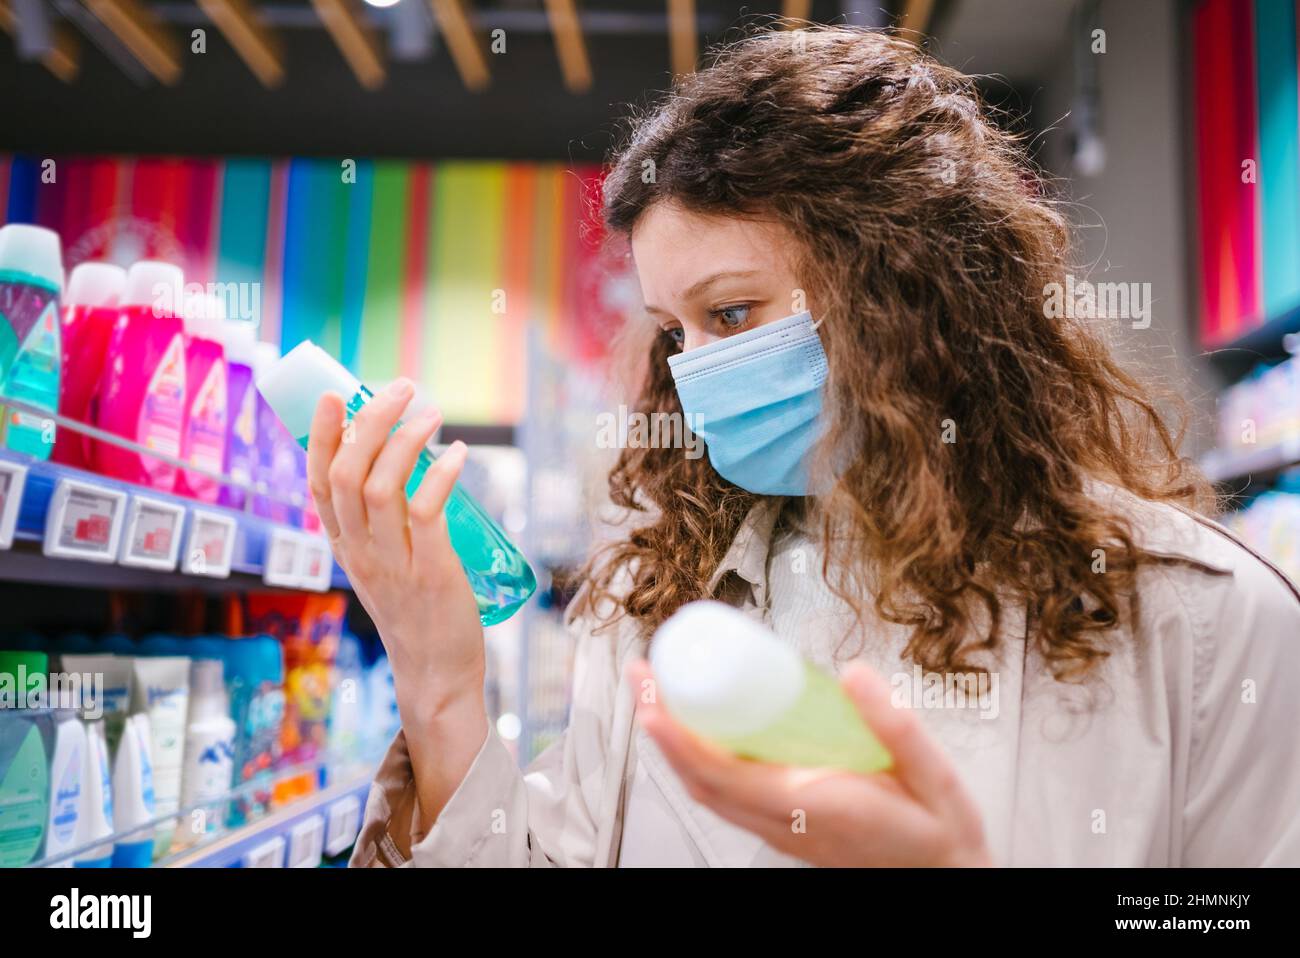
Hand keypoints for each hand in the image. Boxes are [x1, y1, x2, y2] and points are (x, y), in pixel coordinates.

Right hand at [306, 381, 484, 723]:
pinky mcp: (431, 572)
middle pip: (346, 474)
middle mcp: (360, 552)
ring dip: (406, 441)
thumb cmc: (415, 609)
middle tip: (399, 388)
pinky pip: (427, 511)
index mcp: (344, 546)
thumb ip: (381, 522)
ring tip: (430, 413)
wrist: (436, 671)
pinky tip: (458, 455)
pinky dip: (441, 475)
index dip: (320, 436)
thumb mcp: (382, 564)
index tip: (333, 395)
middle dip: (369, 422)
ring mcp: (393, 563)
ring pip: (380, 487)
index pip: (318, 483)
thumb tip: (401, 464)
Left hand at [627, 659, 992, 866]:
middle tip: (643, 676)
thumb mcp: (935, 775)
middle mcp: (786, 822)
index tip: (653, 702)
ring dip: (674, 742)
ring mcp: (780, 828)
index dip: (680, 739)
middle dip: (662, 726)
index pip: (725, 775)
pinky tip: (699, 730)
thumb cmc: (937, 834)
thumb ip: (896, 726)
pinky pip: (726, 793)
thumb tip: (856, 676)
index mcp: (814, 806)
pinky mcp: (784, 825)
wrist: (946, 879)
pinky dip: (699, 759)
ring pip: (708, 790)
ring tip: (659, 694)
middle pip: (701, 779)